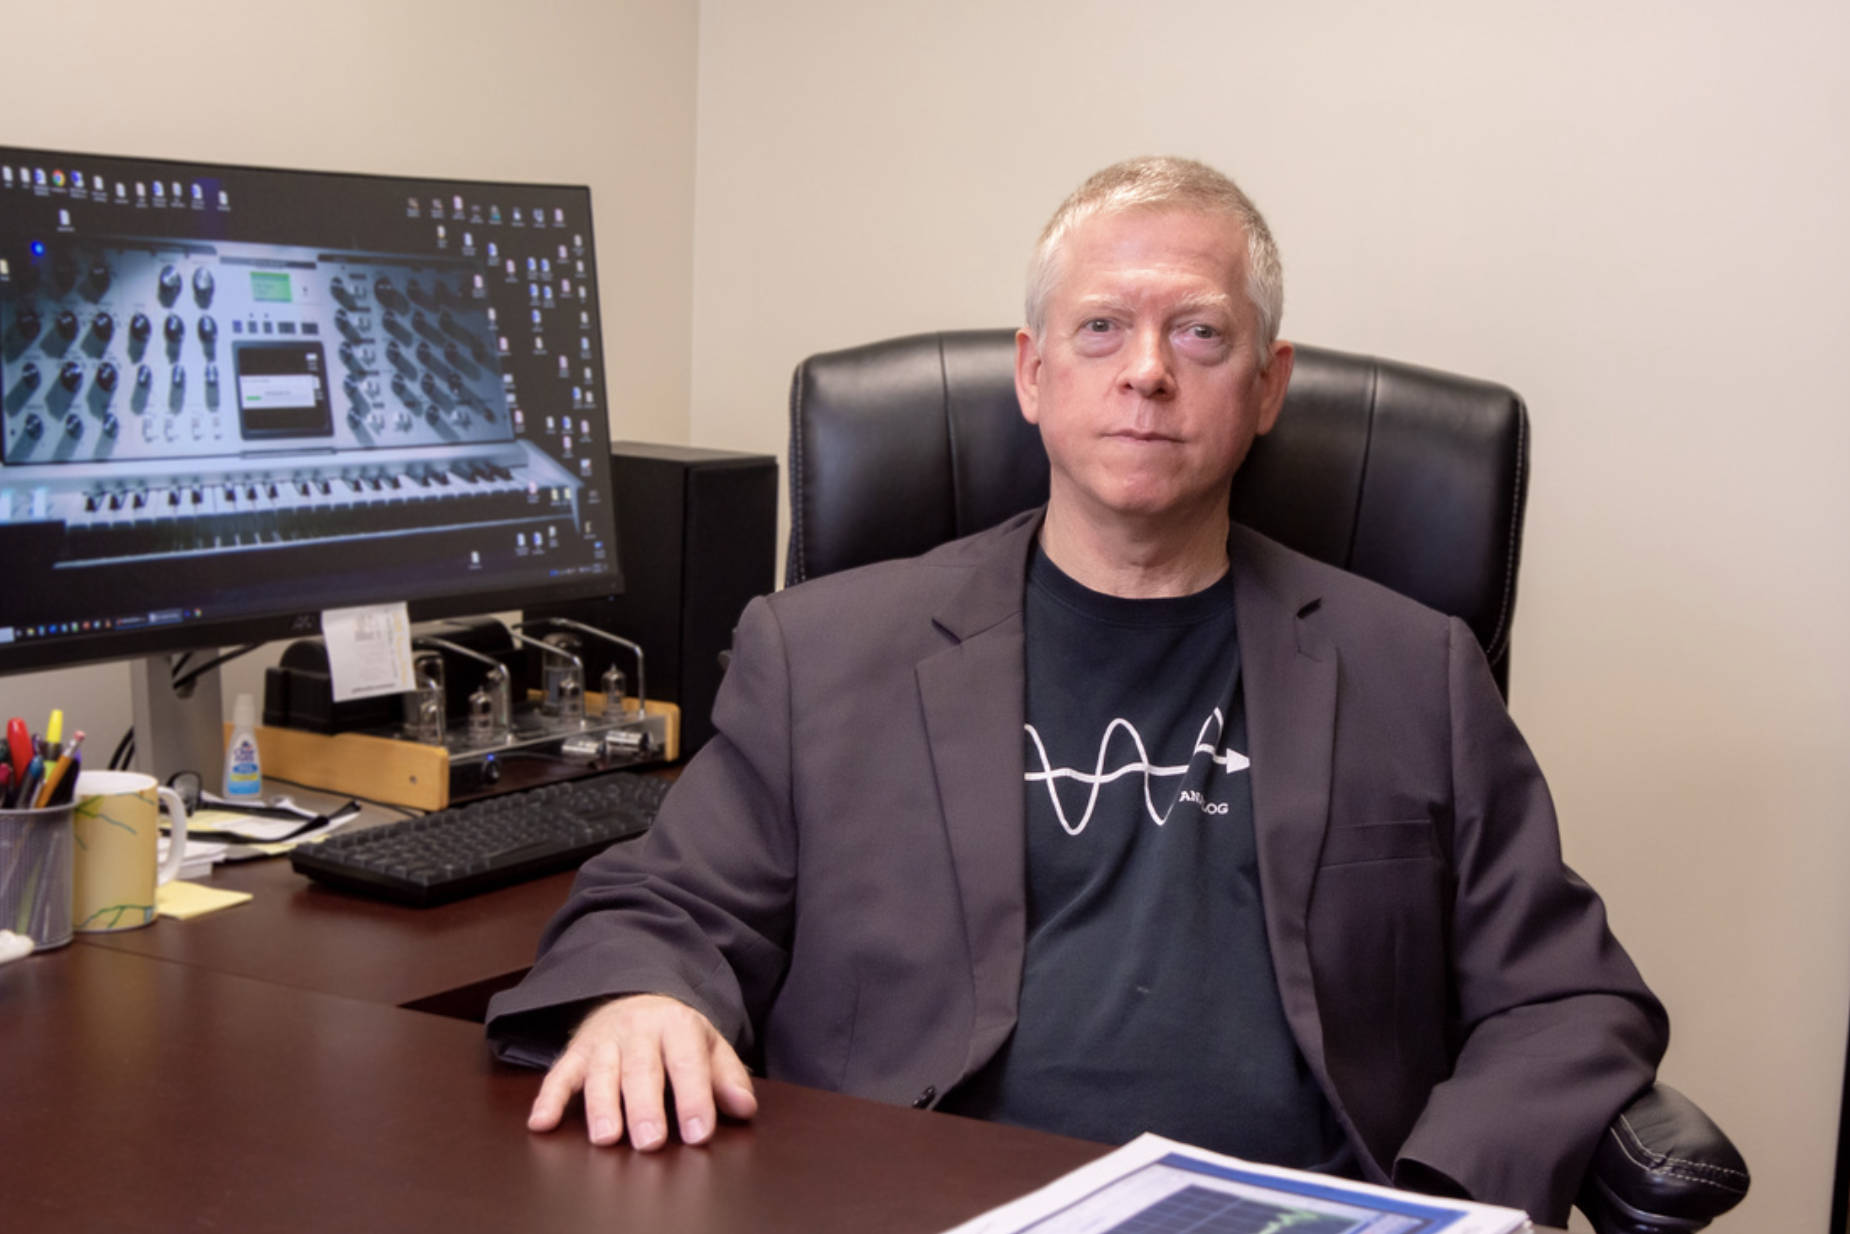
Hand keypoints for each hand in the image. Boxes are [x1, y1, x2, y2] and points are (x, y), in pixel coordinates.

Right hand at [526, 993, 757, 1149]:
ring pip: (601, 1073)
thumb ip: (727, 1077)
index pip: (688, 1064)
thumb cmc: (676, 1035)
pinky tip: (542, 1123)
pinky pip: (559, 1074)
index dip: (694, 1099)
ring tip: (606, 1137)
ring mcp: (603, 1040)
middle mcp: (638, 1030)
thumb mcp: (709, 1046)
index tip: (698, 1133)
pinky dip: (549, 1098)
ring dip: (602, 1106)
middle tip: (650, 1141)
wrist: (634, 996)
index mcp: (677, 1025)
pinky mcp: (575, 1052)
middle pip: (641, 1070)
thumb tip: (745, 1108)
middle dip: (645, 1107)